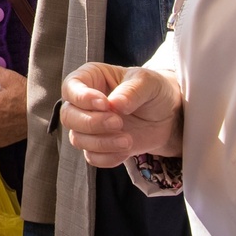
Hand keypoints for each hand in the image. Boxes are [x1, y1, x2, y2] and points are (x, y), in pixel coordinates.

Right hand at [60, 62, 183, 167]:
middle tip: (118, 123)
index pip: (70, 88)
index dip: (82, 98)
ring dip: (101, 143)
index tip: (105, 104)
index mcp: (90, 78)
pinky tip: (125, 150)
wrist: (168, 116)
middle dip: (91, 123)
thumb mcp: (148, 82)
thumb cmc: (153, 90)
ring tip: (127, 140)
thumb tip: (115, 104)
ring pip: (77, 139)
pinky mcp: (99, 146)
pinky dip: (107, 157)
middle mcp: (84, 103)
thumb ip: (132, 91)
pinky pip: (91, 157)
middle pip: (68, 116)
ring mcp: (90, 126)